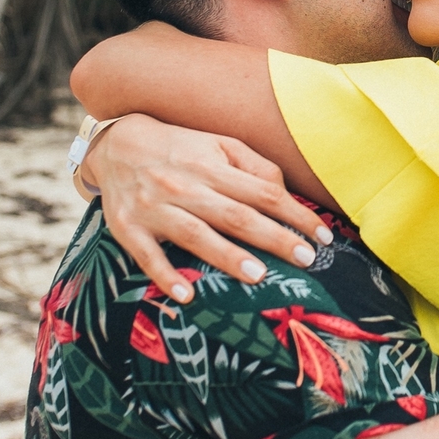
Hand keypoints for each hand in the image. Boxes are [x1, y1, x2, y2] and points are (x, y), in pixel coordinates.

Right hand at [82, 113, 333, 301]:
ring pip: (197, 235)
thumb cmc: (179, 148)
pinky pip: (147, 256)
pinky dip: (165, 275)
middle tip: (307, 259)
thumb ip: (254, 166)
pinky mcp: (128, 229)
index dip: (296, 215)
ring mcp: (155, 209)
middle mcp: (186, 188)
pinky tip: (186, 295)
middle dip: (274, 238)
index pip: (264, 193)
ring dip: (227, 257)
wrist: (115, 144)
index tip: (323, 236)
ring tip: (258, 277)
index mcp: (212, 167)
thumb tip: (284, 193)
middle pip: (237, 216)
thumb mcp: (218, 144)